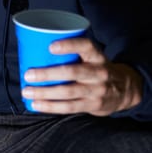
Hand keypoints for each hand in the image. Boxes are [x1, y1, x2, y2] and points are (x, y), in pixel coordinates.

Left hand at [22, 37, 143, 115]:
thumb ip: (72, 55)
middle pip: (72, 72)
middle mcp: (99, 72)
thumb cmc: (97, 70)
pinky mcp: (93, 105)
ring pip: (68, 92)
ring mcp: (97, 90)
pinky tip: (36, 104)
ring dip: (45, 93)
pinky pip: (69, 107)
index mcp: (97, 57)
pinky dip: (51, 106)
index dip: (69, 45)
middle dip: (48, 74)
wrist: (126, 90)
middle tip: (28, 75)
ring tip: (27, 92)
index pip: (86, 46)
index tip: (50, 46)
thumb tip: (34, 53)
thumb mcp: (92, 58)